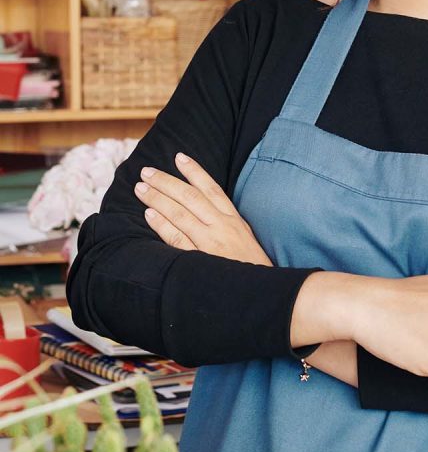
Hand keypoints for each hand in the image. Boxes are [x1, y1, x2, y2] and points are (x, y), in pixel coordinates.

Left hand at [134, 153, 271, 266]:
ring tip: (141, 188)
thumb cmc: (252, 269)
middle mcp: (222, 227)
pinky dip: (162, 225)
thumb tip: (207, 210)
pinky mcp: (201, 260)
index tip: (179, 157)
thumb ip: (227, 224)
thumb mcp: (246, 239)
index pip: (212, 189)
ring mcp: (211, 243)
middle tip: (147, 172)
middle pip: (190, 196)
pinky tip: (148, 215)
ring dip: (158, 199)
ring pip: (180, 214)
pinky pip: (177, 239)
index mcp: (234, 220)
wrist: (263, 294)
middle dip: (166, 182)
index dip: (195, 171)